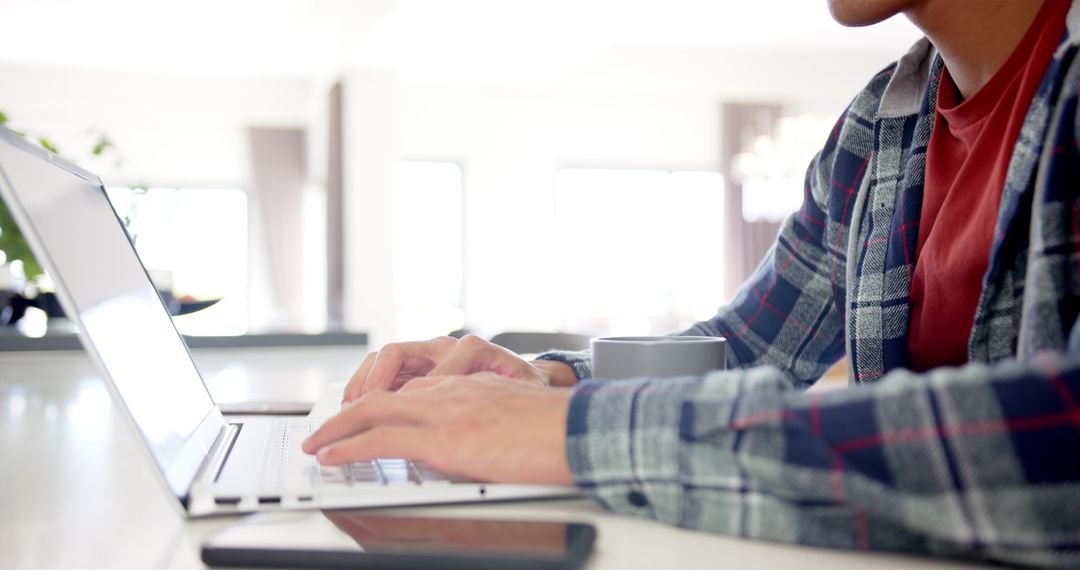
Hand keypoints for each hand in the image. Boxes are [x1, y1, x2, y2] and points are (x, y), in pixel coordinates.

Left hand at [304, 373, 573, 485]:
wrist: (581, 430)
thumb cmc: (561, 429)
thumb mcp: (514, 415)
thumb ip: (485, 421)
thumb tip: (470, 446)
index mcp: (469, 385)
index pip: (412, 387)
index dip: (381, 404)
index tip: (364, 419)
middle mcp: (452, 390)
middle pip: (384, 391)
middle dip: (347, 412)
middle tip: (325, 431)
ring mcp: (446, 412)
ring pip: (373, 409)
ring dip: (337, 428)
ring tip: (317, 445)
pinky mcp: (445, 439)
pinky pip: (382, 438)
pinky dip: (349, 446)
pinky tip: (332, 457)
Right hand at [343, 335, 548, 402]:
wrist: (527, 377)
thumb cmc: (525, 387)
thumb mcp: (522, 392)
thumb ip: (502, 397)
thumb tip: (482, 411)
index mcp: (472, 350)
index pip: (433, 364)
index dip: (412, 390)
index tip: (398, 413)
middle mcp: (447, 347)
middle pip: (396, 353)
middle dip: (373, 382)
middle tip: (357, 408)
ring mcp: (430, 354)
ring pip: (385, 358)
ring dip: (364, 383)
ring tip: (349, 409)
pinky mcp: (420, 366)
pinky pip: (385, 368)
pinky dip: (368, 386)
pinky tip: (359, 407)